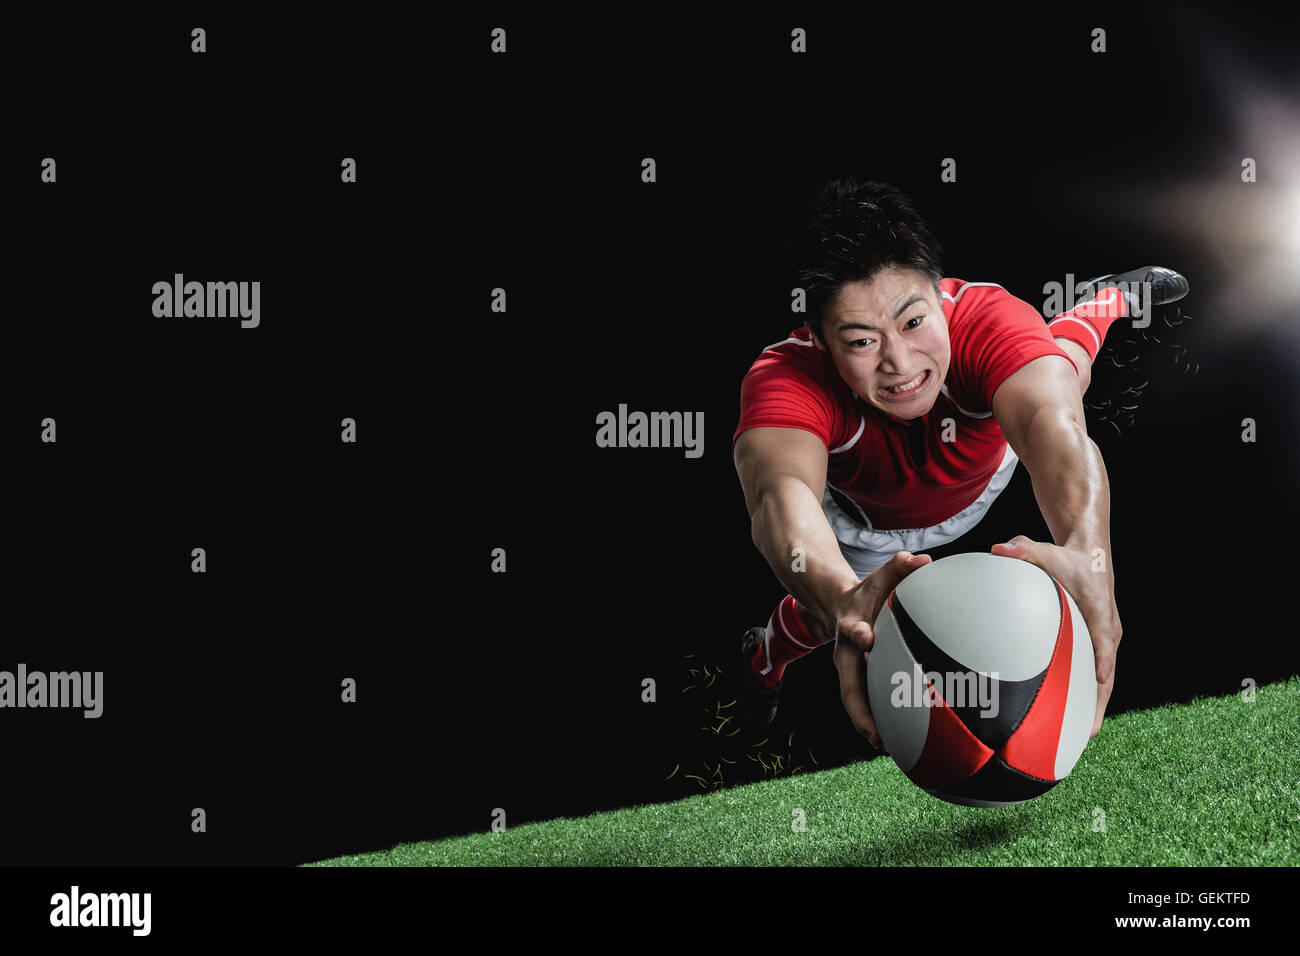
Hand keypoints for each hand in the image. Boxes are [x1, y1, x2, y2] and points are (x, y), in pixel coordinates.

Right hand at [832, 551, 932, 747]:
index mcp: (851, 629)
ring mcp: (854, 674)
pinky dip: (882, 724)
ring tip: (890, 750)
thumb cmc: (868, 594)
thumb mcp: (880, 577)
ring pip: (858, 705)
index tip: (867, 638)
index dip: (858, 634)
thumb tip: (923, 560)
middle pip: (849, 689)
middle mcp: (849, 657)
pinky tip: (902, 743)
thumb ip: (900, 567)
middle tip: (874, 735)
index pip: (852, 631)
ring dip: (870, 728)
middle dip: (860, 713)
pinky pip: (871, 706)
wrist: (839, 608)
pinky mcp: (863, 683)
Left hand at [991, 535, 1121, 736]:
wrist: (1092, 558)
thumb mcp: (1046, 551)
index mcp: (1099, 611)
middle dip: (1100, 703)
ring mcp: (1105, 642)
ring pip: (1103, 681)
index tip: (1099, 677)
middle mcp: (1108, 630)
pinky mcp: (1098, 647)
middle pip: (1107, 672)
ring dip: (1095, 708)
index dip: (1102, 657)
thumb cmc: (1068, 559)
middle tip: (1088, 733)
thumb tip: (997, 548)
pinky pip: (1093, 677)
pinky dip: (1087, 698)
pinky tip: (1071, 722)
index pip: (1103, 637)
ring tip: (1081, 739)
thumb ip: (1023, 550)